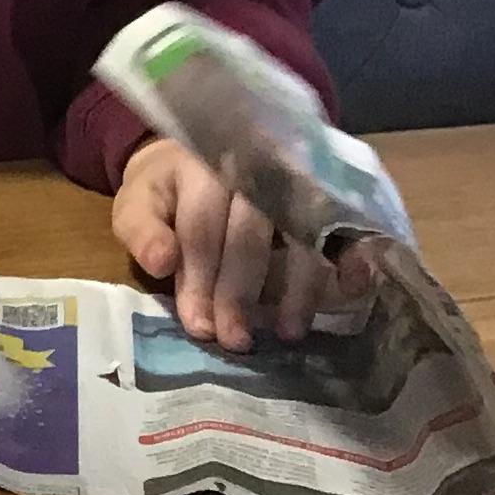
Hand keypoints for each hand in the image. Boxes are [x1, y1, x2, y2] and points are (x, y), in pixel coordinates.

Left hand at [112, 136, 372, 352]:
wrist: (201, 152)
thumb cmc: (169, 190)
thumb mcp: (138, 205)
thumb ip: (143, 231)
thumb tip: (162, 263)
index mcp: (203, 164)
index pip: (203, 227)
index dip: (201, 279)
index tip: (200, 327)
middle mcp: (254, 164)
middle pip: (251, 233)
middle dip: (242, 292)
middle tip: (238, 341)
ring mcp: (294, 173)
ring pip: (301, 229)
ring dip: (299, 285)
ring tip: (289, 332)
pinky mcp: (325, 189)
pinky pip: (345, 219)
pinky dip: (354, 252)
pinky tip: (355, 285)